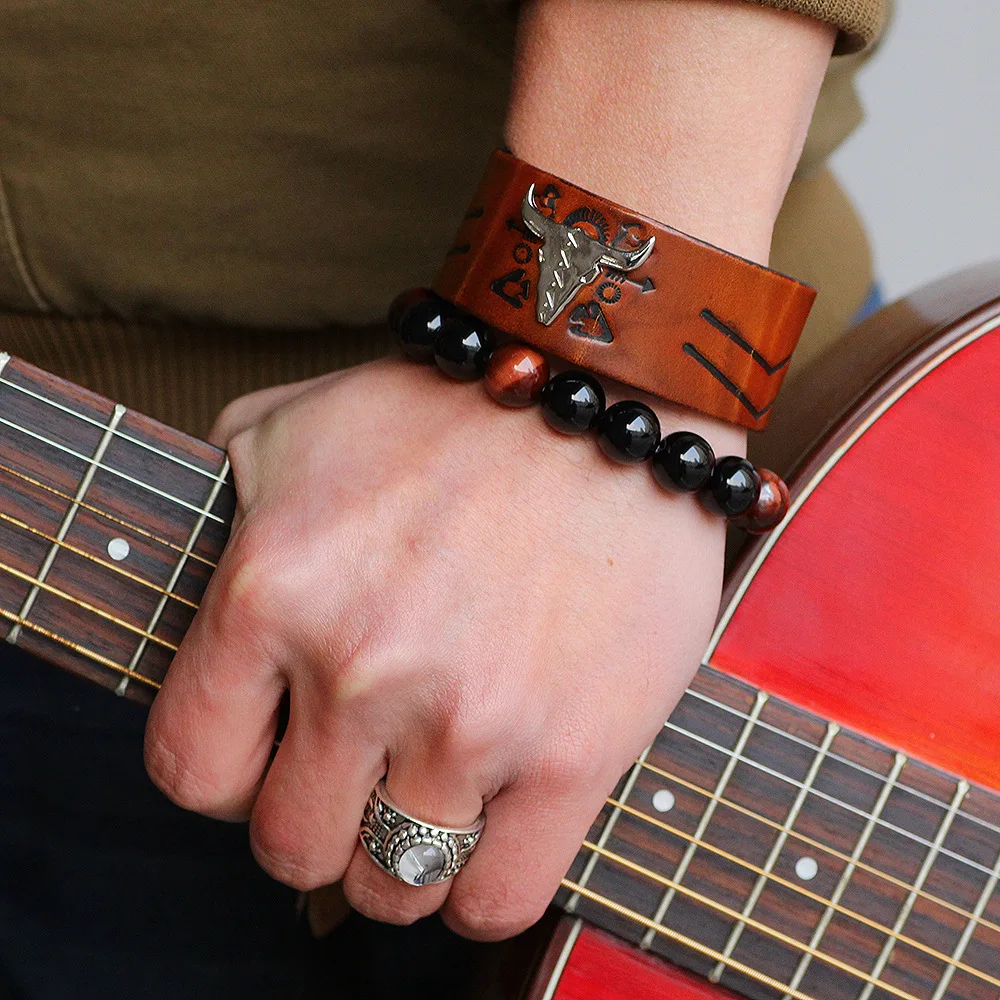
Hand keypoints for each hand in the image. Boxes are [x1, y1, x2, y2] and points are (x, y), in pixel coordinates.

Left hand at [144, 356, 741, 939]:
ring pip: (393, 885)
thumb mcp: (288, 424)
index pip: (192, 771)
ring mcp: (470, 717)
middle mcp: (362, 666)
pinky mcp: (574, 749)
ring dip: (398, 858)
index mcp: (273, 590)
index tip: (269, 759)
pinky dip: (479, 890)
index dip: (227, 779)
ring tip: (427, 797)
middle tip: (359, 775)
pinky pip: (497, 899)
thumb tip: (191, 576)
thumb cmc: (446, 407)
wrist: (602, 392)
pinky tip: (489, 833)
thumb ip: (216, 507)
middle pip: (293, 845)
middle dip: (316, 822)